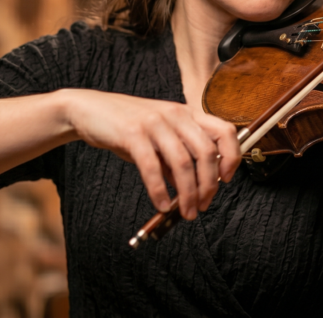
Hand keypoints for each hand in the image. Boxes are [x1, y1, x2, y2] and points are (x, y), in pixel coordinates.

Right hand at [61, 89, 238, 219]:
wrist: (89, 110)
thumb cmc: (127, 126)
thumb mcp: (158, 138)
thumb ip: (176, 159)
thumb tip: (193, 189)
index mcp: (187, 114)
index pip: (225, 131)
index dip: (233, 156)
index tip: (226, 180)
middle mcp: (176, 114)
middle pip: (207, 152)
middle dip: (209, 185)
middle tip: (202, 206)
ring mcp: (155, 122)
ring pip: (183, 163)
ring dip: (187, 193)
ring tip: (185, 212)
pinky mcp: (132, 133)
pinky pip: (152, 167)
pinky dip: (159, 190)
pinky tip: (161, 204)